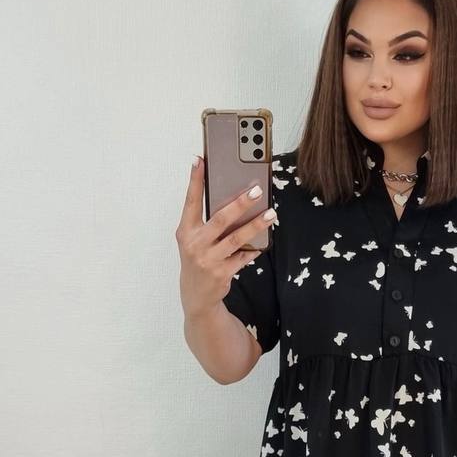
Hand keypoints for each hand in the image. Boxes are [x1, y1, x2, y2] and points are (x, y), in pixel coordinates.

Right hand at [175, 155, 275, 318]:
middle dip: (240, 203)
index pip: (191, 202)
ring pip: (236, 238)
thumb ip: (205, 220)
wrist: (196, 295)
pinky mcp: (222, 273)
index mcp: (185, 231)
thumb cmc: (197, 259)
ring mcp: (208, 259)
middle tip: (256, 190)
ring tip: (271, 214)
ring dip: (255, 225)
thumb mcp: (194, 239)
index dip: (195, 181)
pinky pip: (243, 257)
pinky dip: (254, 248)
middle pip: (220, 219)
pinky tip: (264, 240)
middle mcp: (194, 244)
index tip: (200, 161)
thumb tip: (230, 196)